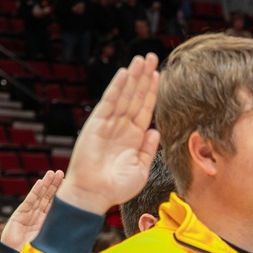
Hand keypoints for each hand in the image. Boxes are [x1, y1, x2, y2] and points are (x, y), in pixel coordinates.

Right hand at [0, 170, 63, 249]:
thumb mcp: (54, 243)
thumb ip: (63, 234)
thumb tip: (83, 229)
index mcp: (49, 223)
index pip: (57, 205)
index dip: (62, 195)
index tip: (71, 185)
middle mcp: (39, 217)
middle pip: (48, 198)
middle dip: (55, 185)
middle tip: (62, 173)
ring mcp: (29, 215)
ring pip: (40, 196)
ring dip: (46, 184)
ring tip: (52, 173)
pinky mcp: (19, 215)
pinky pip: (29, 201)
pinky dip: (35, 191)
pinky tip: (41, 182)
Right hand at [57, 53, 159, 214]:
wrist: (94, 195)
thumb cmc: (117, 188)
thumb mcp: (141, 169)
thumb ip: (148, 150)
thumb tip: (155, 130)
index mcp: (134, 138)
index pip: (145, 109)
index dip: (152, 91)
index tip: (159, 74)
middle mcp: (122, 127)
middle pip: (136, 96)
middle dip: (144, 77)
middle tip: (152, 56)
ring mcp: (109, 124)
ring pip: (124, 95)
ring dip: (133, 76)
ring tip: (142, 59)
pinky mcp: (96, 123)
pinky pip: (109, 101)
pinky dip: (117, 87)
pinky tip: (124, 73)